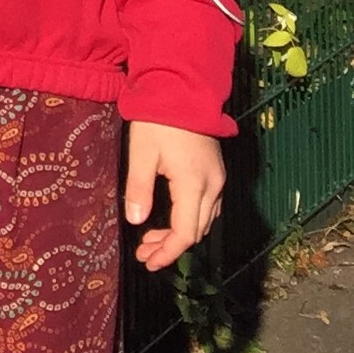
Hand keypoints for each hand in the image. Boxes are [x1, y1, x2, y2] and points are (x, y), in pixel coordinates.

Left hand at [125, 120, 225, 270]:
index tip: (147, 262)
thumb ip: (139, 188)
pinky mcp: (215, 170)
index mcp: (195, 184)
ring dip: (180, 233)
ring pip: (204, 220)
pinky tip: (170, 217)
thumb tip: (136, 221)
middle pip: (196, 231)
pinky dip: (190, 218)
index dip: (167, 252)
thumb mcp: (141, 153)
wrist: (183, 89)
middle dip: (170, 246)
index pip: (185, 233)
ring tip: (151, 238)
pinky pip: (207, 205)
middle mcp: (213, 186)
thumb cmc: (159, 119)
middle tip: (143, 251)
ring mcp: (218, 178)